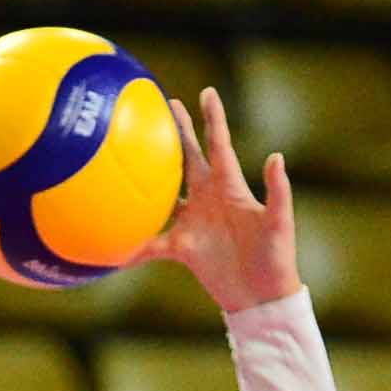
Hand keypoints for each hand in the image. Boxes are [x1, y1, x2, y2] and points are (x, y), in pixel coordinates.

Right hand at [143, 86, 299, 315]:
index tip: (206, 92)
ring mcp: (195, 221)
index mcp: (231, 187)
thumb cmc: (276, 259)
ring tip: (127, 156)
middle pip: (188, 157)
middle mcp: (209, 198)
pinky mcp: (184, 247)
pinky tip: (111, 241)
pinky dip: (133, 245)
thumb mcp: (279, 224)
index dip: (213, 118)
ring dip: (148, 177)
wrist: (262, 298)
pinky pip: (152, 243)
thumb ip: (277, 191)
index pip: (219, 144)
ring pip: (165, 192)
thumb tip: (275, 156)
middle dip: (177, 131)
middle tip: (164, 103)